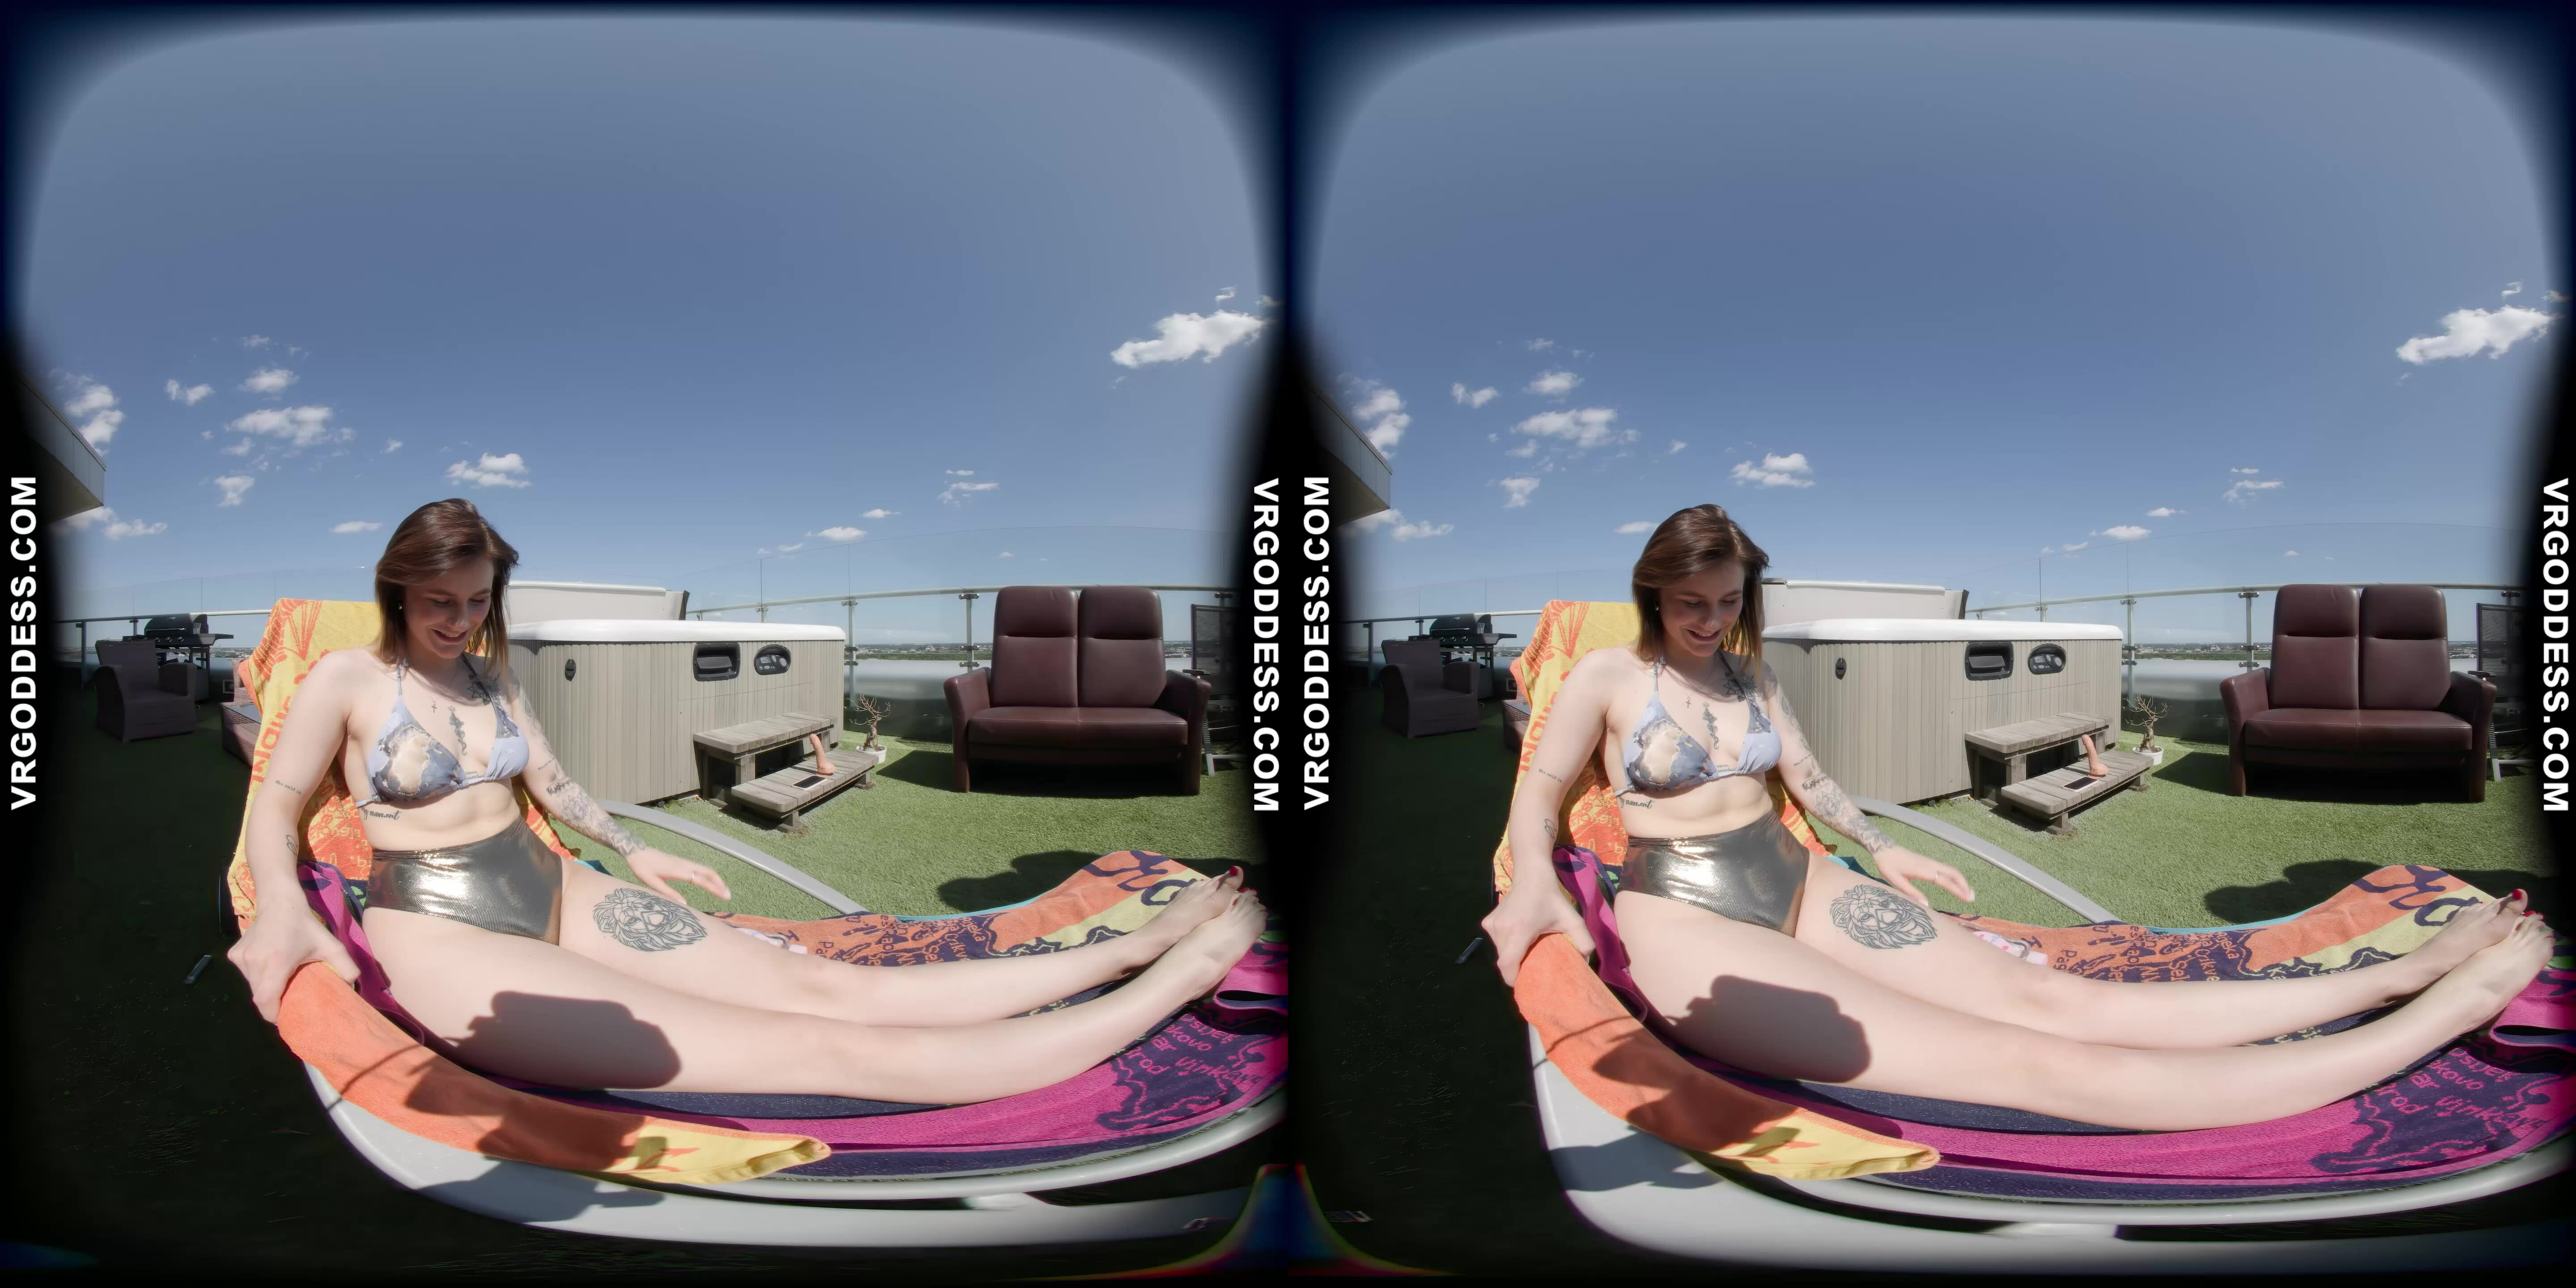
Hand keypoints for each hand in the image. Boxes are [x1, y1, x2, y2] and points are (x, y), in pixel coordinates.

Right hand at [227, 908, 361, 1023]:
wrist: (279, 901)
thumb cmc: (305, 925)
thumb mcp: (331, 945)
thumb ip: (346, 967)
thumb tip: (352, 987)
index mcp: (276, 963)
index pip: (265, 1001)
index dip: (274, 1014)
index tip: (285, 1018)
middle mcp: (254, 962)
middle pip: (259, 996)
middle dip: (272, 1003)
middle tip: (288, 1001)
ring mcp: (241, 958)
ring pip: (252, 985)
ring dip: (265, 988)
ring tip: (280, 981)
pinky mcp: (234, 954)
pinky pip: (246, 974)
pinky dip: (257, 976)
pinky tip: (269, 965)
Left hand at [626, 847, 730, 903]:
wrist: (636, 852)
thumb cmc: (642, 868)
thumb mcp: (652, 882)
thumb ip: (668, 893)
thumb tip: (684, 904)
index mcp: (678, 871)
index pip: (701, 880)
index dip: (714, 888)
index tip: (724, 896)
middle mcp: (684, 865)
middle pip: (708, 872)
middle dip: (719, 883)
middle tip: (727, 896)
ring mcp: (684, 862)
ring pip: (705, 869)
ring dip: (715, 879)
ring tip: (722, 890)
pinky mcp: (682, 863)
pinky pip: (699, 868)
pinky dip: (709, 876)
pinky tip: (709, 883)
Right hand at [1481, 879, 1594, 988]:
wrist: (1531, 876)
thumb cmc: (1552, 899)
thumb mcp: (1573, 920)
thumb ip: (1584, 942)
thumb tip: (1585, 964)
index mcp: (1519, 931)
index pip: (1507, 965)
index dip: (1514, 979)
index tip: (1526, 983)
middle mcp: (1501, 929)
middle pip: (1505, 961)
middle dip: (1517, 968)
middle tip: (1532, 966)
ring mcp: (1492, 925)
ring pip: (1500, 952)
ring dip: (1512, 955)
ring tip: (1527, 950)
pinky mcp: (1488, 922)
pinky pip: (1496, 942)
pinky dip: (1506, 945)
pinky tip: (1518, 937)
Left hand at [1872, 845, 1973, 908]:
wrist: (1883, 848)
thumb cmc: (1888, 865)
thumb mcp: (1897, 881)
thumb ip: (1911, 893)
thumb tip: (1926, 905)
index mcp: (1924, 870)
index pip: (1945, 881)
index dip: (1957, 890)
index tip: (1967, 899)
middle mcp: (1930, 865)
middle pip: (1953, 873)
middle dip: (1964, 884)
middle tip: (1971, 898)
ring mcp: (1930, 862)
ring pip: (1950, 870)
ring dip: (1960, 880)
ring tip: (1967, 892)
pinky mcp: (1927, 862)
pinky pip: (1945, 869)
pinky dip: (1954, 876)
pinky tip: (1955, 883)